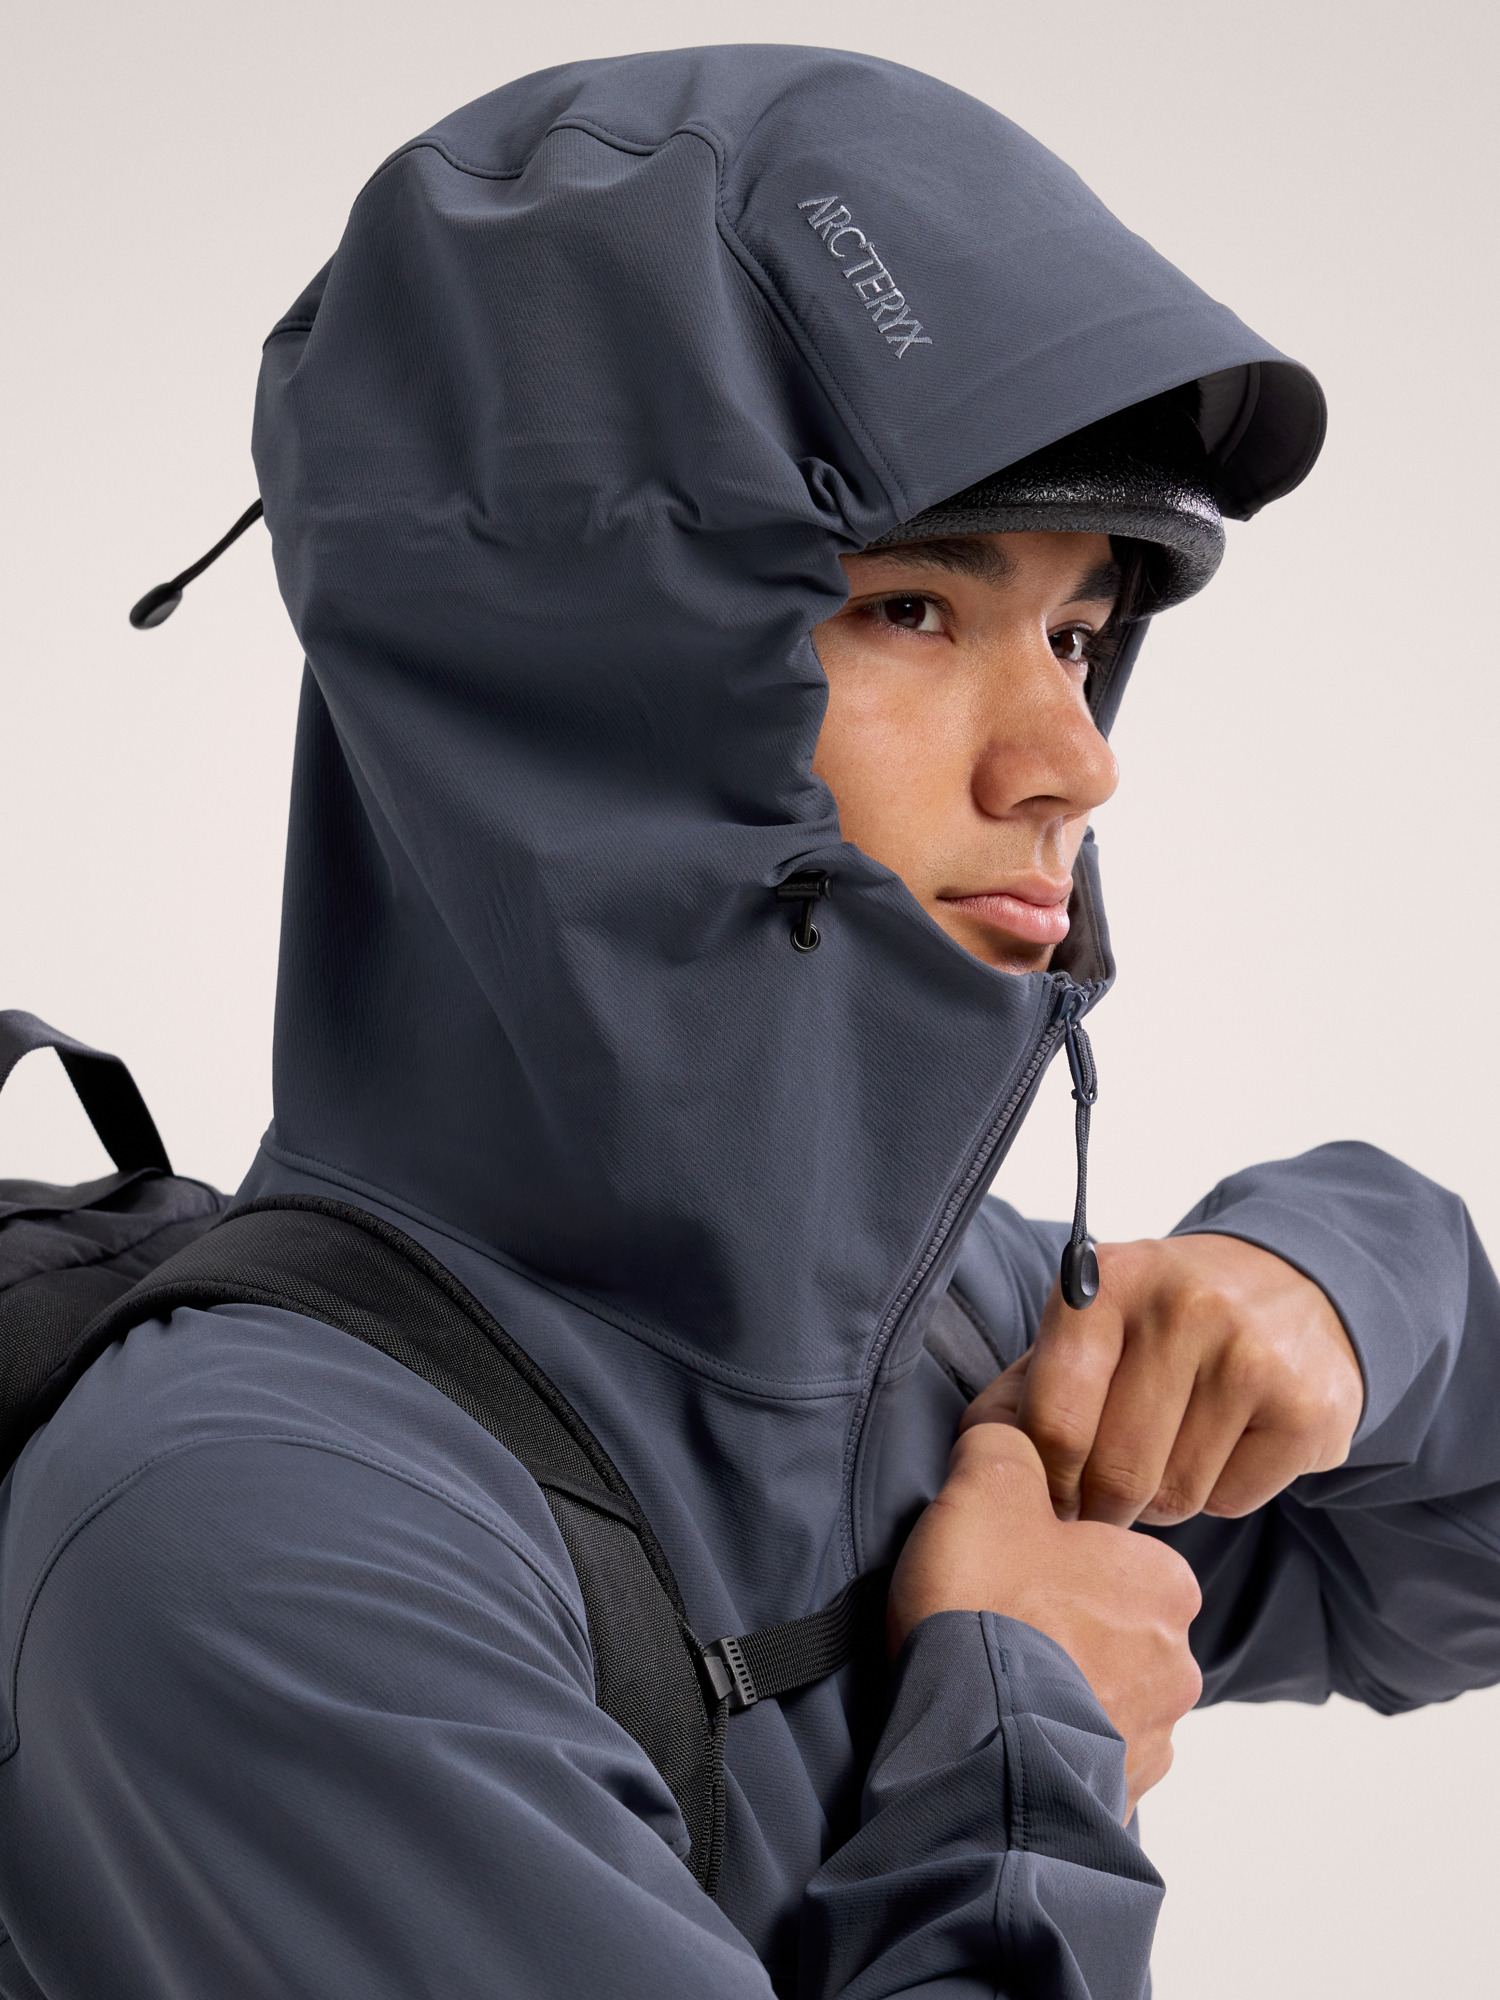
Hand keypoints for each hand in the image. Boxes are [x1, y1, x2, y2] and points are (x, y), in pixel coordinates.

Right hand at [890, 1423, 1201, 1816]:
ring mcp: (1154, 1737)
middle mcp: (1178, 1660)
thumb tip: (1011, 1432)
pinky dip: (1049, 1744)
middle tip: (994, 1625)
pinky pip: (1085, 1756)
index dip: (1051, 1556)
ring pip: (1103, 1695)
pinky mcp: (1122, 1798)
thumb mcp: (986, 1487)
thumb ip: (1006, 1445)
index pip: (1113, 1554)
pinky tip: (1004, 1734)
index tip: (1006, 1568)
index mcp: (1165, 1581)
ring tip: (992, 1688)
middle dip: (1062, 1627)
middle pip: (1112, 1626)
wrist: (978, 1750)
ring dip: (1058, 1691)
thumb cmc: (992, 1609)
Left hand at [962, 1234, 1363, 1526]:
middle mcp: (1184, 1308)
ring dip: (1159, 1500)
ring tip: (1168, 1454)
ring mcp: (1252, 1357)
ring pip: (1173, 1496)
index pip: (1057, 1419)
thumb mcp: (1096, 1317)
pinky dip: (1219, 1495)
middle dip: (1100, 1503)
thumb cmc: (1167, 1317)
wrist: (1298, 1286)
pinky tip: (1226, 1446)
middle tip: (1104, 1495)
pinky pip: (1232, 1502)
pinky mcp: (1306, 1410)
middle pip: (1115, 1472)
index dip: (1045, 1478)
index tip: (1049, 1493)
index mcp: (1109, 1282)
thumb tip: (987, 1455)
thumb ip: (1034, 1381)